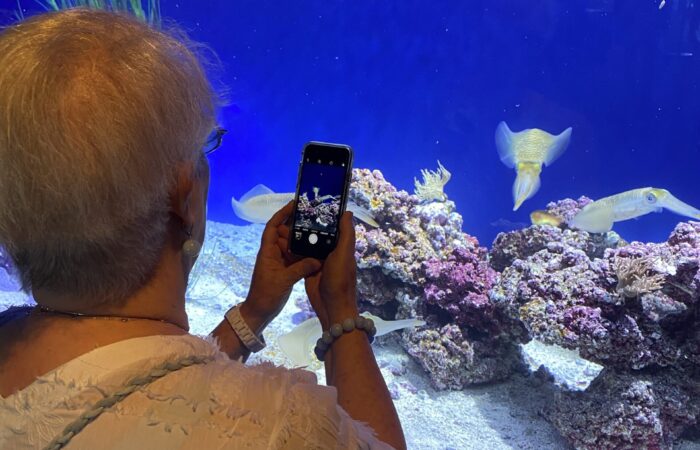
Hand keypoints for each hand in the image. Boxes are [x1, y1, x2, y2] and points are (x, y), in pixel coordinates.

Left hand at [243, 202, 320, 325]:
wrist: (260, 312)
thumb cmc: (266, 294)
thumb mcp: (283, 280)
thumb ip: (301, 268)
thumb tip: (318, 259)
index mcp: (268, 251)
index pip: (273, 226)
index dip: (282, 214)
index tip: (293, 204)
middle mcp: (274, 253)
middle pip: (285, 233)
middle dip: (296, 225)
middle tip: (313, 217)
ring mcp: (280, 262)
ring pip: (292, 245)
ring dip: (303, 240)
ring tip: (318, 231)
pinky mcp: (286, 270)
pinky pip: (297, 257)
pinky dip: (306, 254)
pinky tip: (317, 250)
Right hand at [281, 212, 358, 328]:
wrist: (331, 307)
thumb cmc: (340, 280)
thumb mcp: (344, 254)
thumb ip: (346, 234)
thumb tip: (348, 212)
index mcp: (341, 246)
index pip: (333, 226)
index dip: (325, 215)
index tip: (313, 202)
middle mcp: (331, 251)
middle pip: (318, 233)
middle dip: (308, 224)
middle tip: (293, 212)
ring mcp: (319, 261)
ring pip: (308, 244)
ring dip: (298, 235)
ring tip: (285, 223)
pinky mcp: (308, 269)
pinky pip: (300, 256)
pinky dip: (293, 249)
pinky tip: (283, 240)